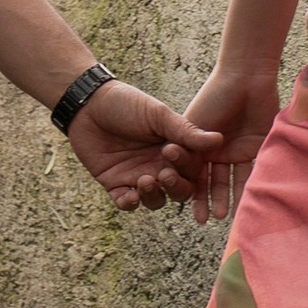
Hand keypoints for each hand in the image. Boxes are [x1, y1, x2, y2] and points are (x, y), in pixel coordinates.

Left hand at [64, 78, 217, 213]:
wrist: (88, 105)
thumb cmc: (126, 104)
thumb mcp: (157, 115)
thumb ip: (185, 131)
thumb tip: (218, 139)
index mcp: (174, 150)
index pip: (192, 170)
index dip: (187, 168)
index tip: (171, 152)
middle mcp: (159, 166)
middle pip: (177, 190)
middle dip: (174, 187)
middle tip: (164, 174)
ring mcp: (137, 177)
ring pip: (155, 200)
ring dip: (153, 196)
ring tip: (144, 181)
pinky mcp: (115, 184)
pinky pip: (127, 203)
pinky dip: (130, 203)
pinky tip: (130, 195)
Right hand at [173, 63, 282, 223]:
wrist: (245, 78)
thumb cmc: (214, 97)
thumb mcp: (195, 126)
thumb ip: (189, 150)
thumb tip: (181, 180)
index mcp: (198, 144)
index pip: (193, 175)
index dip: (192, 194)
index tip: (192, 214)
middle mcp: (216, 150)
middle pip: (212, 180)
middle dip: (210, 199)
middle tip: (208, 218)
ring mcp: (236, 150)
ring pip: (232, 179)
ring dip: (229, 197)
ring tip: (225, 216)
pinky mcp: (257, 147)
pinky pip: (252, 170)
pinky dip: (249, 186)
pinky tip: (246, 201)